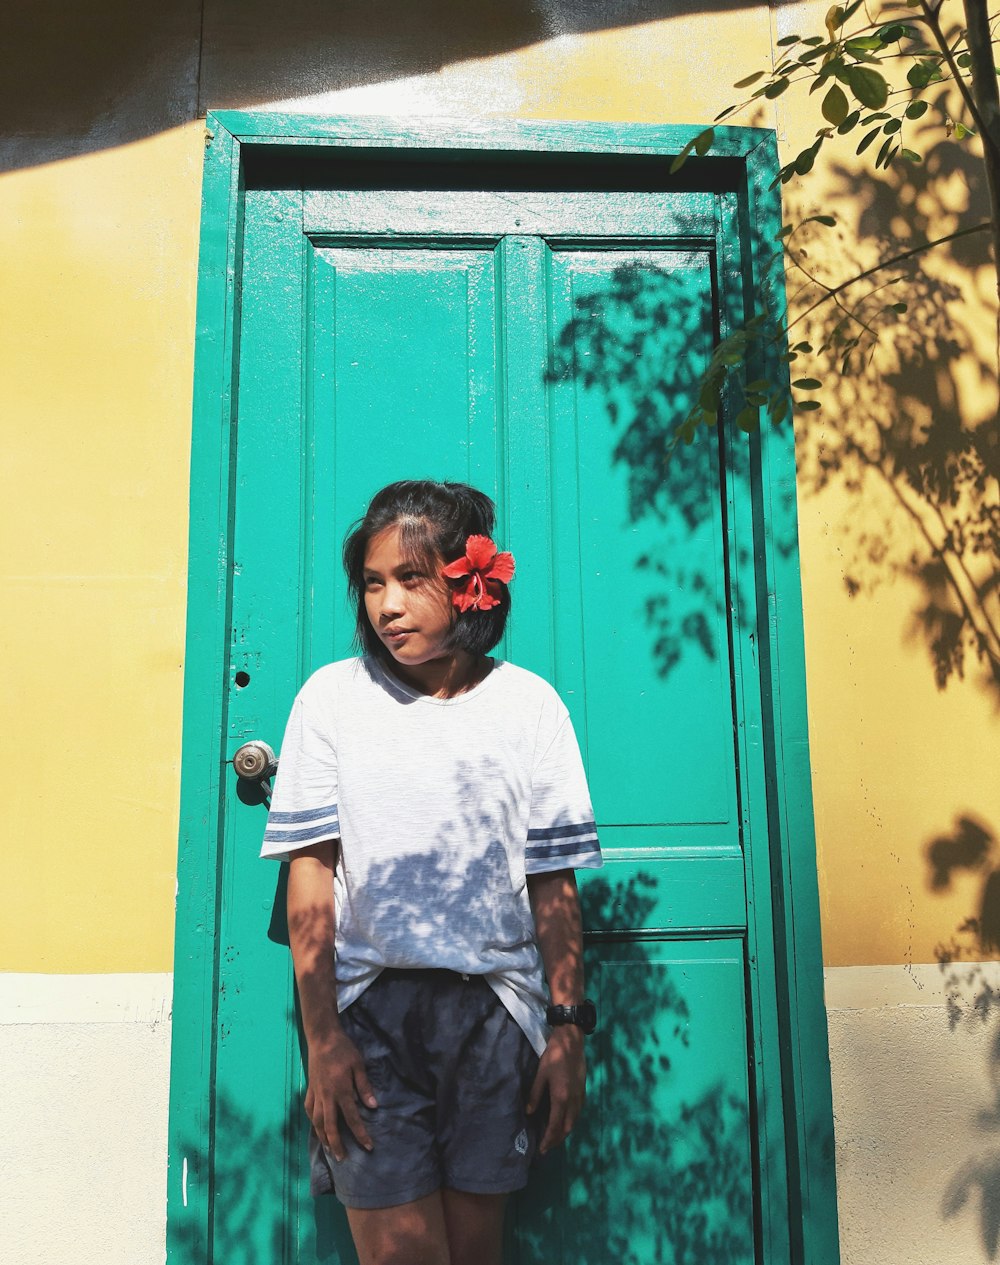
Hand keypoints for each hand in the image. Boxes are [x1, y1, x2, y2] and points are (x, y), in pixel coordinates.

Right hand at [305, 1027, 377, 1160]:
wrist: (322, 1038)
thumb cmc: (343, 1050)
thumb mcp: (358, 1065)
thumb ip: (364, 1087)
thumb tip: (373, 1107)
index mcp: (341, 1091)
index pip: (352, 1118)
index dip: (360, 1134)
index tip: (368, 1146)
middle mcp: (326, 1097)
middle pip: (330, 1126)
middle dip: (337, 1144)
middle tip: (342, 1159)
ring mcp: (316, 1094)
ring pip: (317, 1122)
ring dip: (323, 1137)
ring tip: (329, 1149)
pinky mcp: (309, 1089)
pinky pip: (309, 1110)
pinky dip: (312, 1122)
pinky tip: (316, 1127)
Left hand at [526, 1026, 585, 1153]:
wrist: (572, 1042)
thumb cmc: (554, 1056)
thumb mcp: (541, 1074)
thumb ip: (535, 1094)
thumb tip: (529, 1113)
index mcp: (561, 1098)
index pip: (555, 1126)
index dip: (548, 1139)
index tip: (542, 1149)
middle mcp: (573, 1101)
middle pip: (567, 1128)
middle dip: (557, 1140)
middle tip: (547, 1147)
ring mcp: (580, 1097)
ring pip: (574, 1122)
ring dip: (564, 1132)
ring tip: (554, 1138)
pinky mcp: (583, 1092)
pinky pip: (578, 1114)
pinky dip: (571, 1122)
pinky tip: (564, 1121)